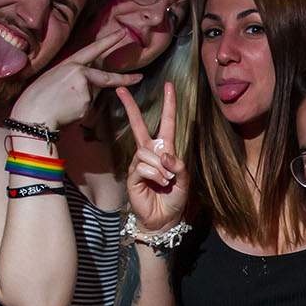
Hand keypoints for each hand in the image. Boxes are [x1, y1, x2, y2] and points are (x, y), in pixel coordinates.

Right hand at [7, 27, 140, 128]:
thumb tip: (91, 84)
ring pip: (92, 97)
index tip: (123, 33)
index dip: (109, 40)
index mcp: (70, 63)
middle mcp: (80, 72)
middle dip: (126, 78)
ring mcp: (85, 88)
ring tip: (62, 105)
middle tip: (140, 77)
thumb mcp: (55, 77)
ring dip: (82, 102)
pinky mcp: (87, 103)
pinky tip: (65, 111)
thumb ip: (75, 77)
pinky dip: (79, 112)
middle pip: (108, 77)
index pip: (94, 49)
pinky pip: (87, 108)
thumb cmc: (38, 97)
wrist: (33, 114)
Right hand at [119, 83, 188, 231]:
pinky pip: (143, 167)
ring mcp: (139, 163)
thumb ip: (179, 165)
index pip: (166, 123)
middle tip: (120, 89)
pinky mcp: (133, 175)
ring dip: (161, 168)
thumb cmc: (175, 198)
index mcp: (165, 149)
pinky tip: (159, 184)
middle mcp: (150, 153)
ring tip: (166, 181)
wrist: (165, 219)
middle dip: (130, 107)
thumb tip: (164, 154)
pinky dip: (156, 175)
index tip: (169, 86)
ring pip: (147, 153)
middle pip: (138, 125)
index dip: (168, 105)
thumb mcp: (184, 180)